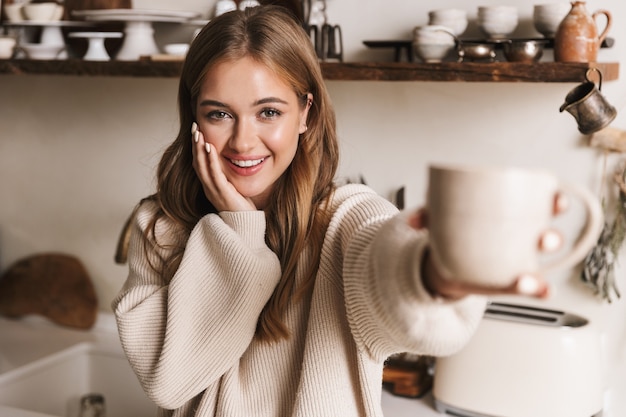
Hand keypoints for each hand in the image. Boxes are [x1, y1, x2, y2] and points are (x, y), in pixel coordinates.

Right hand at [191, 122, 255, 211]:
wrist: (245, 226)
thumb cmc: (241, 207)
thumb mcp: (233, 188)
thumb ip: (229, 177)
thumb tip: (233, 161)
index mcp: (210, 186)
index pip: (199, 164)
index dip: (196, 148)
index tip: (197, 132)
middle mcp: (208, 188)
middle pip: (197, 162)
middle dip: (195, 144)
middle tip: (194, 127)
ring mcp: (213, 190)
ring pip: (202, 166)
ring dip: (199, 148)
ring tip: (198, 133)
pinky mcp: (222, 192)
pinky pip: (214, 173)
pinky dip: (211, 159)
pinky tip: (209, 147)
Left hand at [410, 193, 568, 299]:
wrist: (447, 260)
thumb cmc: (453, 231)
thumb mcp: (442, 218)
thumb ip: (429, 214)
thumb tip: (415, 220)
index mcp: (512, 215)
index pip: (541, 205)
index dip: (554, 201)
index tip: (554, 200)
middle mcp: (521, 238)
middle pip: (547, 235)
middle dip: (551, 237)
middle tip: (542, 238)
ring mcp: (518, 262)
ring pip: (542, 265)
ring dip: (542, 271)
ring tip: (527, 276)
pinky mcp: (510, 282)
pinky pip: (530, 288)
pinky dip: (536, 290)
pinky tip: (534, 290)